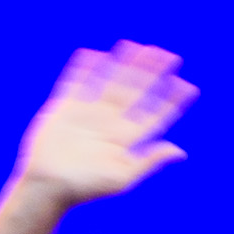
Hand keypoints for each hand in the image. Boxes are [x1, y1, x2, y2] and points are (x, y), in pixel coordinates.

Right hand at [11, 43, 193, 208]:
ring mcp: (88, 112)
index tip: (187, 86)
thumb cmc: (84, 188)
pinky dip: (84, 68)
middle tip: (170, 56)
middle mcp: (110, 122)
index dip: (171, 100)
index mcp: (125, 139)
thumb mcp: (122, 178)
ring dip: (124, 64)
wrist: (46, 186)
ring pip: (111, 81)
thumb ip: (148, 162)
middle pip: (136, 91)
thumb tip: (180, 152)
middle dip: (152, 73)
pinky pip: (77, 82)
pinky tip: (95, 54)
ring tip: (138, 46)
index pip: (154, 114)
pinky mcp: (65, 107)